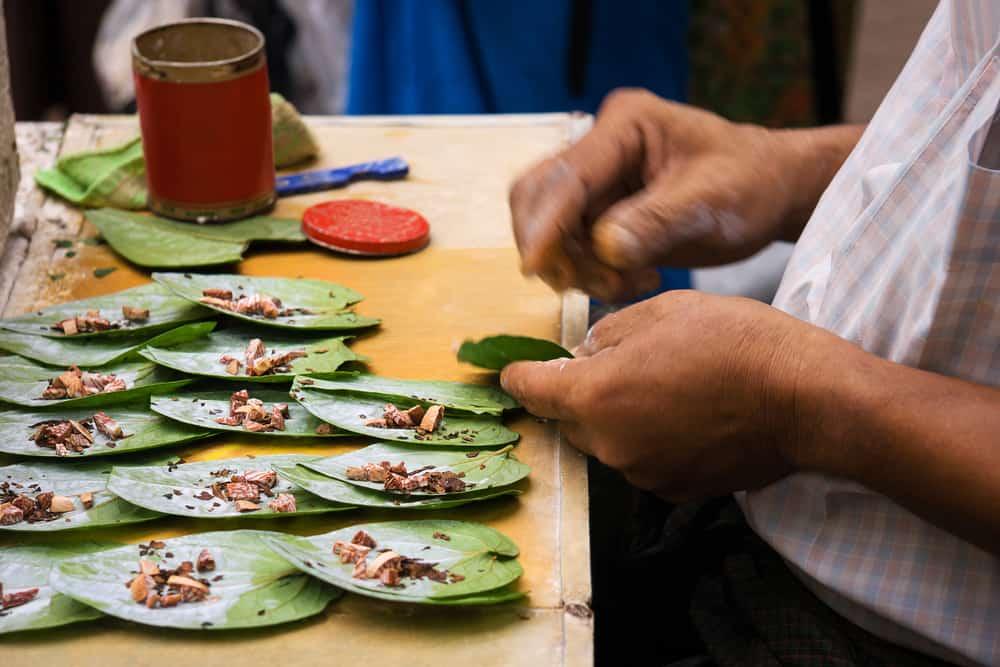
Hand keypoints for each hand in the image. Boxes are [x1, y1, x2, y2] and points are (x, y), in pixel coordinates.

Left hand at [500, 290, 841, 499]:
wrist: (803, 397)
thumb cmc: (734, 341)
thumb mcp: (660, 311)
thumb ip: (606, 335)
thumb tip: (584, 355)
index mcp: (596, 396)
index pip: (532, 390)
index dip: (518, 376)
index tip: (510, 372)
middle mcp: (610, 444)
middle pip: (570, 420)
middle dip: (580, 393)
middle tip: (618, 363)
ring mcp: (642, 473)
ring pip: (608, 441)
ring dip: (618, 417)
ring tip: (665, 385)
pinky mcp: (674, 490)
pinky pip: (642, 460)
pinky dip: (650, 439)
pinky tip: (687, 414)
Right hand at [509, 88, 861, 300]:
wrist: (770, 193)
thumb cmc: (751, 182)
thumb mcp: (712, 200)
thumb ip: (656, 221)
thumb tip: (604, 248)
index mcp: (625, 126)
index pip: (569, 175)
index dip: (546, 223)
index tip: (535, 266)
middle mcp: (600, 149)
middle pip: (538, 198)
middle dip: (555, 248)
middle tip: (601, 281)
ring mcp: (597, 183)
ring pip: (552, 232)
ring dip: (579, 269)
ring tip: (633, 282)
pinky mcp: (600, 214)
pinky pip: (572, 251)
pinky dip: (593, 275)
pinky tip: (636, 280)